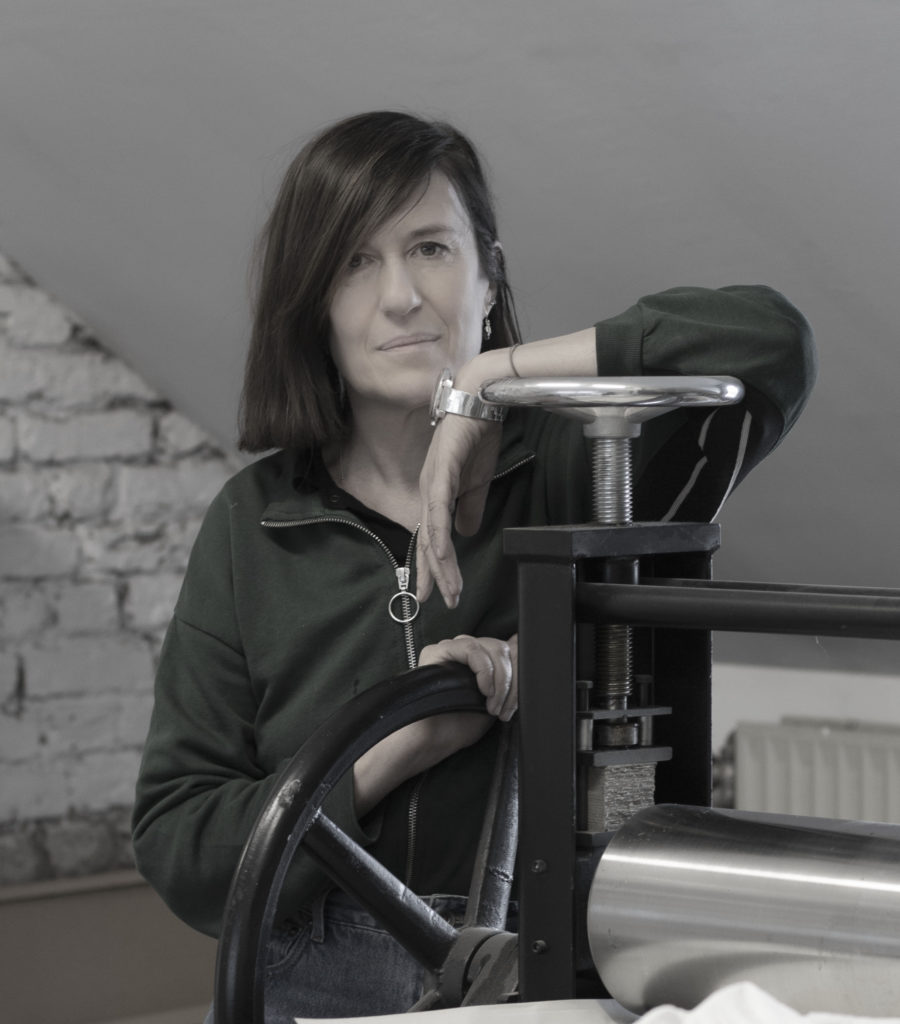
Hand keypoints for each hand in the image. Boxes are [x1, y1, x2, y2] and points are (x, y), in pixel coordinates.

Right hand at [352, 634, 517, 814]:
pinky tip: (483, 690)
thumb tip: (522, 649)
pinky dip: (484, 670)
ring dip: (500, 680)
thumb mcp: (495, 700)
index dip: (517, 672)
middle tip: (504, 709)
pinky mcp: (438, 650)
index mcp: (480, 660)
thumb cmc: (459, 725)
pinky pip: (472, 649)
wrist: (431, 739)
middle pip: (503, 649)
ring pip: (491, 648)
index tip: (516, 701)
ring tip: (493, 705)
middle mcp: (466, 650)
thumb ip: (510, 678)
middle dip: (511, 681)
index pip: (507, 650)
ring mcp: (452, 648)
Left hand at [417, 414, 502, 607]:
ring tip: (447, 589)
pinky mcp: (440, 473)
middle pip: (428, 542)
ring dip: (439, 564)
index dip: (436, 566)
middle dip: (434, 574)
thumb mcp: (477, 483)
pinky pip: (437, 509)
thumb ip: (470, 509)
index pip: (433, 539)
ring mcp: (432, 484)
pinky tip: (440, 554)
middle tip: (439, 602)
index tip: (441, 591)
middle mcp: (428, 493)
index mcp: (436, 496)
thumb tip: (466, 533)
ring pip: (432, 533)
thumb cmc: (476, 437)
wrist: (479, 402)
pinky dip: (438, 534)